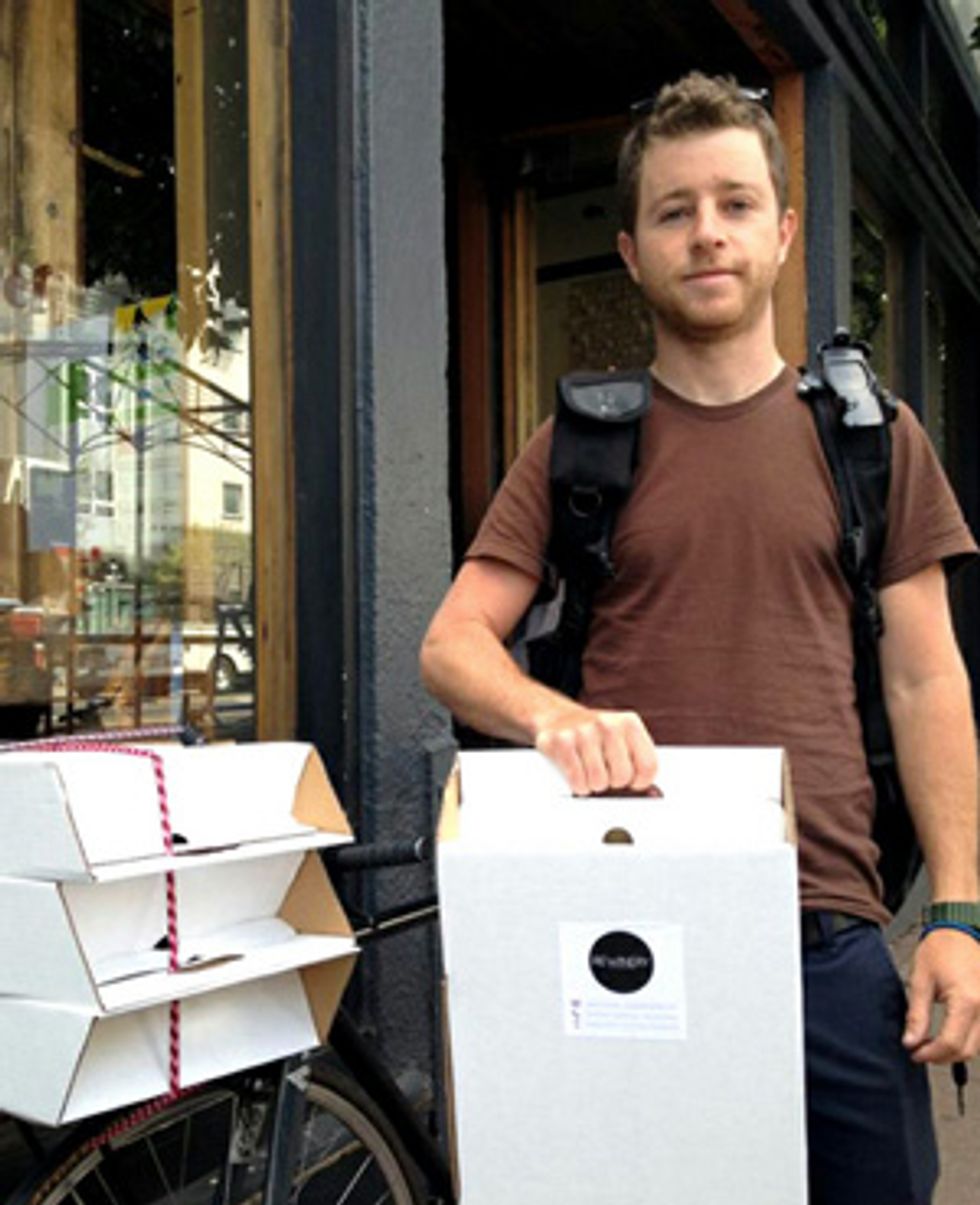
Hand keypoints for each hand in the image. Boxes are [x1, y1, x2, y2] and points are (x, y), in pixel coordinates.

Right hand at [532, 702, 657, 795]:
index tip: (633, 782)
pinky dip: (578, 785)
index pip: (648, 765)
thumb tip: (653, 794)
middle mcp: (607, 724)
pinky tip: (578, 775)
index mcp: (629, 723)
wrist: (557, 716)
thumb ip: (638, 760)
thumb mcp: (621, 737)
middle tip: (606, 774)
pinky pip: (577, 780)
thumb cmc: (593, 734)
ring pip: (599, 782)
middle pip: (622, 776)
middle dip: (613, 782)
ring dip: (594, 785)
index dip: (640, 782)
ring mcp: (583, 732)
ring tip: (590, 772)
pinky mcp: (562, 742)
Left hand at [902, 929, 979, 1063]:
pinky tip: (950, 1034)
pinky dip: (967, 1040)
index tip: (915, 1053)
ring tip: (932, 1042)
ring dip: (955, 1050)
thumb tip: (911, 1041)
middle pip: (967, 1051)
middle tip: (921, 1050)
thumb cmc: (941, 948)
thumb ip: (917, 1015)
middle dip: (942, 1057)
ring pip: (978, 1046)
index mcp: (967, 1001)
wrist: (960, 929)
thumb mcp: (921, 981)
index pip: (951, 1044)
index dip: (931, 1054)